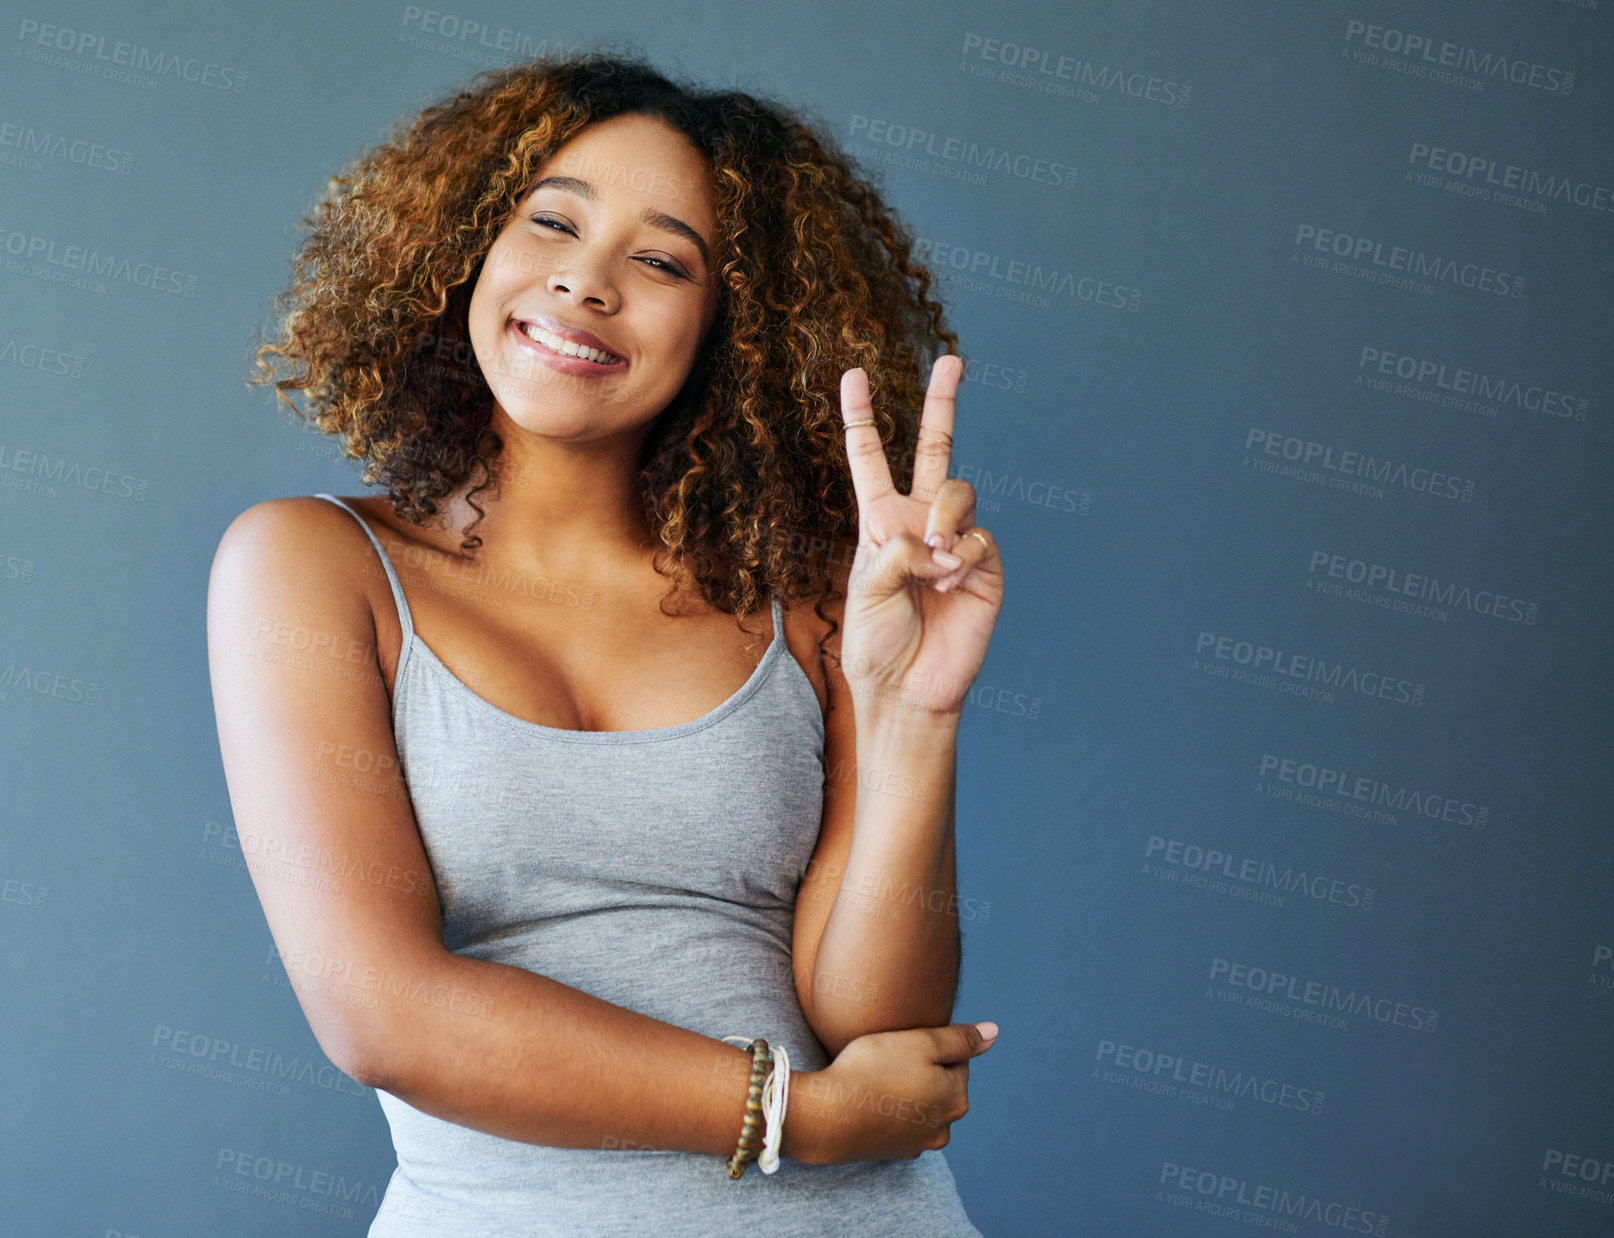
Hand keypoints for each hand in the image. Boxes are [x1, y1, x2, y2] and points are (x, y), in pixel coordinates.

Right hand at [781, 1021, 997, 1163]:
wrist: (828, 1116)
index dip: (928, 1043)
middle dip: (920, 1068)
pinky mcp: (893, 1151)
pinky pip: (899, 1121)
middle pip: (939, 1083)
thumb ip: (961, 1038)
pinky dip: (890, 1108)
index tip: (904, 1043)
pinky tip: (870, 1099)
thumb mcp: (921, 1042)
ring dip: (905, 1089)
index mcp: (957, 1099)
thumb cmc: (873, 1070)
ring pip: (919, 1103)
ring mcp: (918, 1144)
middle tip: (888, 1058)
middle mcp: (944, 1128)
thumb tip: (994, 1032)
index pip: (956, 1058)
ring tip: (876, 1079)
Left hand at [838, 357, 1003, 716]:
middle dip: (942, 403)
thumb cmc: (875, 644)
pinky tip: (949, 578)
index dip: (862, 417)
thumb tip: (936, 537)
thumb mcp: (864, 590)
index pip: (870, 458)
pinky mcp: (984, 566)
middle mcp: (919, 522)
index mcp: (879, 521)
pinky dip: (961, 553)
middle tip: (952, 360)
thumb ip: (892, 549)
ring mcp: (956, 541)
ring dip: (944, 517)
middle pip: (936, 448)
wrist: (908, 689)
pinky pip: (979, 537)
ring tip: (933, 556)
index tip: (853, 376)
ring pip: (960, 492)